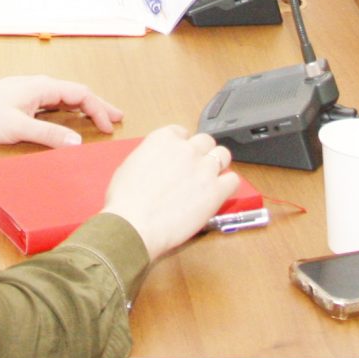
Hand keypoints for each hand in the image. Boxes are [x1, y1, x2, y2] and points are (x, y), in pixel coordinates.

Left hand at [0, 75, 122, 149]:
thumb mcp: (18, 128)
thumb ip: (48, 135)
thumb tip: (77, 143)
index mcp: (43, 87)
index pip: (81, 94)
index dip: (98, 110)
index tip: (110, 127)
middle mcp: (40, 85)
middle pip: (77, 93)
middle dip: (98, 105)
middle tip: (118, 118)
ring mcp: (32, 92)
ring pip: (66, 98)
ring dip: (85, 108)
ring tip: (101, 119)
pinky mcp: (24, 100)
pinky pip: (55, 103)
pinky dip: (70, 111)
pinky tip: (72, 119)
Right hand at [100, 127, 240, 260]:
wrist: (134, 225)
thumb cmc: (125, 201)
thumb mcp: (130, 165)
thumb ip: (149, 157)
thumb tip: (156, 163)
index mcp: (163, 139)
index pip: (182, 132)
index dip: (183, 146)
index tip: (181, 157)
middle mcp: (186, 148)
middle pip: (206, 141)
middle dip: (202, 153)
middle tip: (196, 170)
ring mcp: (203, 168)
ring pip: (223, 155)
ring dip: (217, 165)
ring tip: (209, 180)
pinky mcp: (216, 190)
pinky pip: (233, 179)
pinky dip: (227, 185)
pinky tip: (217, 194)